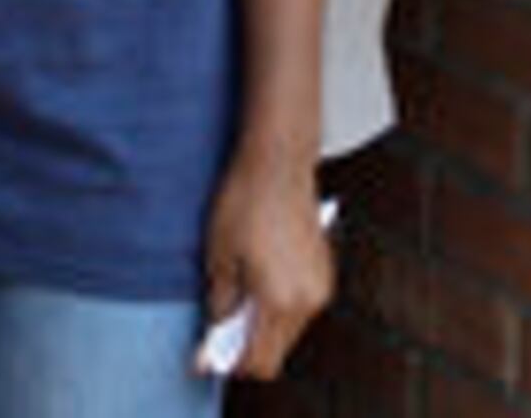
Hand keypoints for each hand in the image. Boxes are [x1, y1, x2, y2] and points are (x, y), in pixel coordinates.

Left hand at [199, 148, 331, 379]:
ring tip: (232, 305)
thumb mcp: (219, 257)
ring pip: (289, 328)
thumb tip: (215, 334)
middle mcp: (308, 302)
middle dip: (246, 347)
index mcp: (280, 302)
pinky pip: (299, 305)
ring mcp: (321, 287)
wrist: (278, 164)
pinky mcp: (324, 272)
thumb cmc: (243, 205)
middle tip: (214, 334)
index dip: (232, 365)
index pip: (261, 360)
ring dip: (262, 326)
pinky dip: (277, 306)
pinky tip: (254, 286)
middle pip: (277, 349)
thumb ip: (221, 303)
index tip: (207, 360)